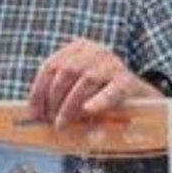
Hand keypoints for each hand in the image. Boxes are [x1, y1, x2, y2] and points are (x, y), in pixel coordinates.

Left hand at [28, 38, 160, 127]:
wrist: (138, 97)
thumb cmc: (99, 95)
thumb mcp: (77, 89)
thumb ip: (58, 95)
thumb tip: (33, 115)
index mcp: (77, 48)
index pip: (50, 66)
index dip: (38, 91)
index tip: (34, 113)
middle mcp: (94, 50)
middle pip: (66, 72)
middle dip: (54, 100)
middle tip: (51, 121)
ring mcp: (112, 62)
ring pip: (85, 80)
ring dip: (70, 105)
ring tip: (62, 124)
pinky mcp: (127, 79)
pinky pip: (111, 90)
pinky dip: (99, 100)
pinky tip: (88, 110)